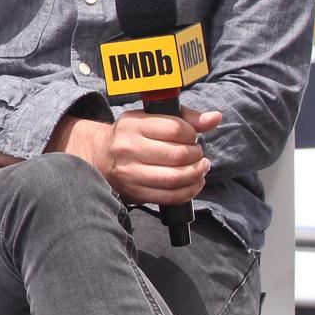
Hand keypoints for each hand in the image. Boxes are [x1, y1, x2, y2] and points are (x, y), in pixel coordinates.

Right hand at [102, 106, 221, 205]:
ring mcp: (130, 172)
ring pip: (175, 178)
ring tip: (199, 168)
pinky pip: (170, 196)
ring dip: (196, 174)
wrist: (100, 156)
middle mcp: (128, 148)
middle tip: (198, 155)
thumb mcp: (153, 118)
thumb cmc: (133, 135)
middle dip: (197, 156)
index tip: (192, 137)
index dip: (192, 134)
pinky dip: (189, 191)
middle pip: (178, 155)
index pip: (176, 129)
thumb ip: (186, 117)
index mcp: (133, 125)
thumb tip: (214, 118)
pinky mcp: (135, 191)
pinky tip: (193, 183)